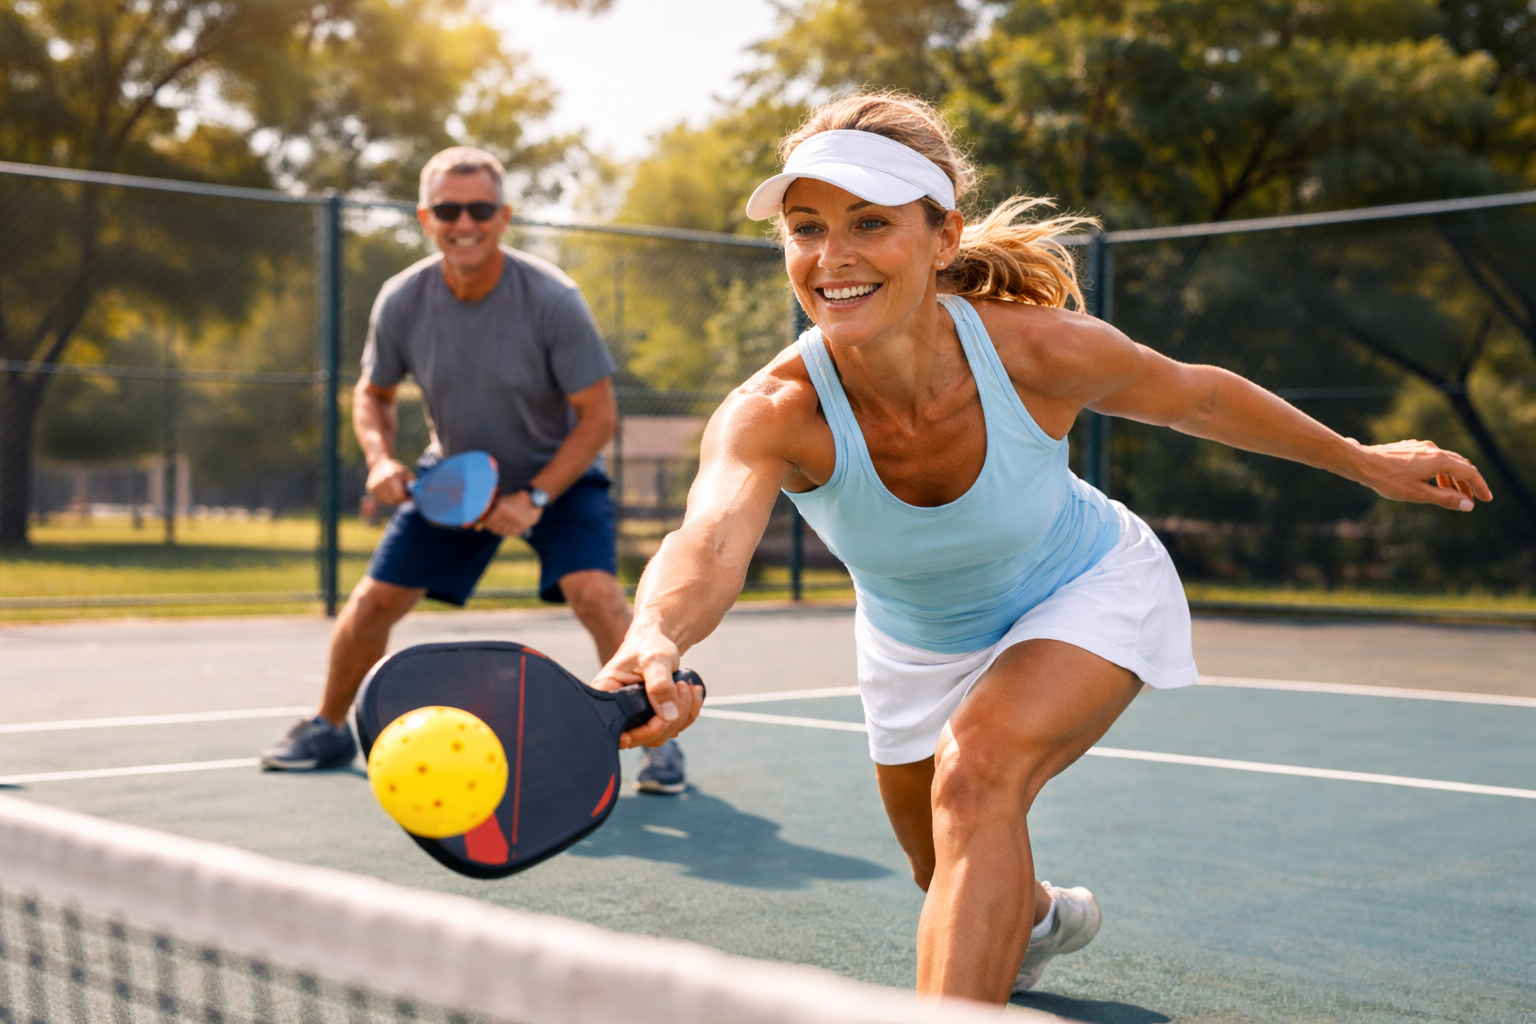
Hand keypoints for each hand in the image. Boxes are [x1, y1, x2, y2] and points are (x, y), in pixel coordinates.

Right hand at [366, 458, 413, 505]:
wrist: (380, 462)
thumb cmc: (397, 469)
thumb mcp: (408, 474)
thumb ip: (412, 484)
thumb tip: (414, 495)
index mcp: (392, 477)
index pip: (399, 496)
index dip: (405, 498)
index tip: (408, 495)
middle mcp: (381, 481)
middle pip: (393, 500)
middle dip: (400, 499)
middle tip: (402, 494)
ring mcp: (374, 485)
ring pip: (386, 501)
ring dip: (392, 499)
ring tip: (395, 492)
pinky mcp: (370, 488)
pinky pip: (380, 499)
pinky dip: (386, 498)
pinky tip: (388, 492)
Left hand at [476, 491, 542, 536]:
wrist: (533, 500)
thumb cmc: (514, 498)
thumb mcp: (501, 500)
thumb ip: (490, 508)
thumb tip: (480, 521)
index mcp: (502, 506)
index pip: (488, 519)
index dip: (483, 523)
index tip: (480, 524)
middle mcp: (508, 515)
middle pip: (494, 526)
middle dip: (490, 526)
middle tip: (488, 525)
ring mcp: (516, 522)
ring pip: (501, 531)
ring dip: (497, 530)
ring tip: (497, 526)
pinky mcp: (521, 527)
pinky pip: (509, 534)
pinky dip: (505, 533)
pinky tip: (505, 529)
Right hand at [591, 631, 704, 748]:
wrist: (656, 641)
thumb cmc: (648, 645)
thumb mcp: (654, 659)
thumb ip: (660, 685)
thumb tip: (669, 715)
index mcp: (606, 695)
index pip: (617, 729)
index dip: (639, 734)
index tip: (661, 720)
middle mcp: (617, 710)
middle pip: (643, 737)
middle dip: (670, 718)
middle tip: (682, 687)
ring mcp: (634, 716)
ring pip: (661, 734)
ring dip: (682, 715)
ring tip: (688, 686)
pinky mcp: (650, 717)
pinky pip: (670, 727)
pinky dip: (687, 713)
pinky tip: (693, 693)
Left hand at [1352, 438, 1492, 510]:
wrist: (1362, 463)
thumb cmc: (1388, 480)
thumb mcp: (1419, 494)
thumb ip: (1445, 499)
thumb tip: (1468, 505)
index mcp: (1439, 460)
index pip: (1469, 472)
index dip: (1480, 486)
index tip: (1487, 499)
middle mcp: (1433, 449)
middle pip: (1459, 466)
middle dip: (1467, 483)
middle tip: (1471, 499)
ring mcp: (1422, 446)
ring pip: (1446, 462)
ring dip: (1452, 478)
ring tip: (1453, 494)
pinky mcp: (1411, 447)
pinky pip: (1433, 459)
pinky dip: (1439, 472)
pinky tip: (1433, 482)